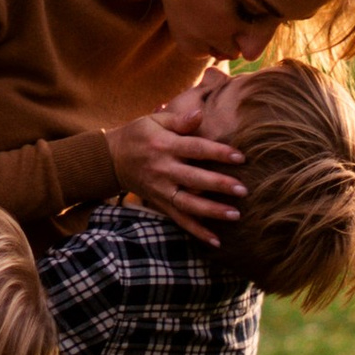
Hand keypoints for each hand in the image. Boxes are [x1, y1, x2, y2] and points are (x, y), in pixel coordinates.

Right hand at [107, 97, 246, 244]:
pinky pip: (179, 220)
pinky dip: (197, 231)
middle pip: (194, 179)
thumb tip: (200, 113)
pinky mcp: (160, 203)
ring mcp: (161, 190)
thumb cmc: (139, 135)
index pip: (196, 149)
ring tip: (235, 215)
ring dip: (212, 211)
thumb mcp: (154, 121)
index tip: (240, 157)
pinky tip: (216, 241)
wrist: (111, 159)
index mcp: (164, 146)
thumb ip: (179, 120)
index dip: (218, 153)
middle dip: (219, 185)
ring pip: (188, 204)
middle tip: (243, 190)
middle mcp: (163, 169)